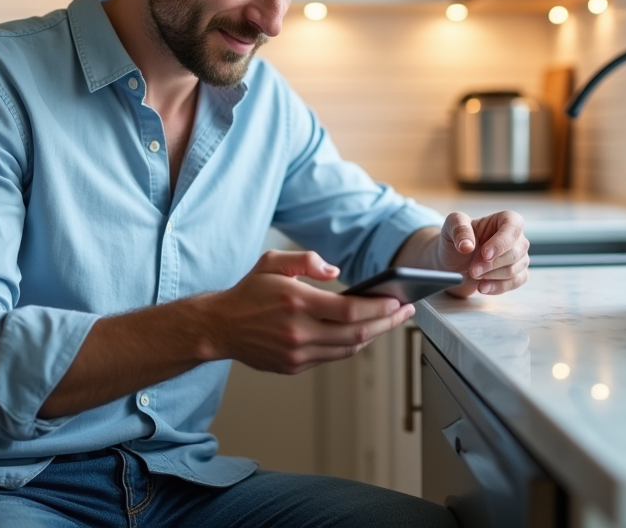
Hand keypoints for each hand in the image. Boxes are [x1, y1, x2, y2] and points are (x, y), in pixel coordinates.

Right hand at [202, 250, 414, 373]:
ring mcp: (296, 353)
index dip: (379, 308)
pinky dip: (352, 346)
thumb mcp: (273, 262)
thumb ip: (306, 260)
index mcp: (296, 303)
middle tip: (406, 311)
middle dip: (387, 323)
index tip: (398, 300)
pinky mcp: (293, 366)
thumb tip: (335, 270)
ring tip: (390, 322)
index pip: (350, 310)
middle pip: (357, 333)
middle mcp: (298, 332)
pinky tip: (364, 333)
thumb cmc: (249, 292)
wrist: (219, 327)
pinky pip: (332, 357)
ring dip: (374, 336)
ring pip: (348, 349)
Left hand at [438, 211, 528, 297]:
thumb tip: (467, 246)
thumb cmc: (456, 240)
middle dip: (491, 264)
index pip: (513, 227)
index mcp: (505, 219)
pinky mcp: (518, 274)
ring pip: (514, 270)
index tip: (485, 255)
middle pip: (514, 253)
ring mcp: (519, 257)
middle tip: (472, 270)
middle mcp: (517, 237)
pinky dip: (498, 287)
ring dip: (492, 276)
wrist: (454, 262)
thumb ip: (459, 230)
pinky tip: (482, 287)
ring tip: (474, 275)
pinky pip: (515, 283)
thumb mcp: (451, 227)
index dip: (501, 243)